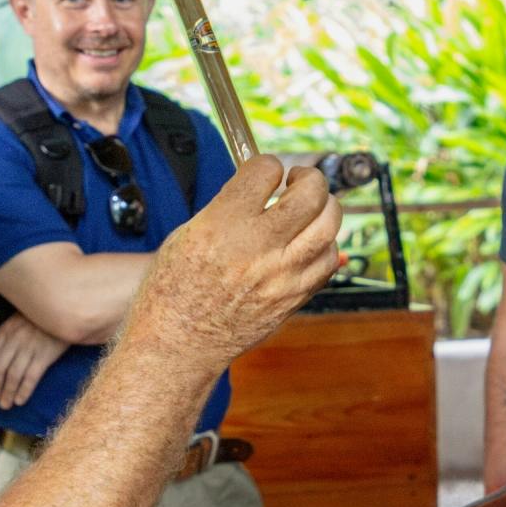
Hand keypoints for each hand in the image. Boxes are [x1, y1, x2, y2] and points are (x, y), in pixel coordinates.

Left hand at [0, 312, 65, 409]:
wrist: (65, 313)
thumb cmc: (40, 319)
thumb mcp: (18, 321)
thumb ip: (5, 337)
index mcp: (6, 330)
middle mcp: (15, 339)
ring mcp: (29, 348)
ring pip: (13, 375)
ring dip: (7, 392)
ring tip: (5, 404)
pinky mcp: (45, 356)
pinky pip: (31, 377)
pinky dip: (24, 391)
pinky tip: (20, 400)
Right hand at [129, 157, 339, 371]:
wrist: (179, 341)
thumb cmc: (175, 287)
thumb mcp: (189, 232)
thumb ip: (230, 205)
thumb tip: (261, 184)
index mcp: (223, 225)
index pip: (266, 170)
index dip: (267, 165)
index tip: (264, 172)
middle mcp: (257, 249)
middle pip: (311, 194)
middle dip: (308, 178)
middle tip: (296, 183)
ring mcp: (282, 276)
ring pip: (329, 225)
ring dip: (322, 209)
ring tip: (306, 212)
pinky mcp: (294, 298)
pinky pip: (328, 261)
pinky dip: (322, 245)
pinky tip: (305, 243)